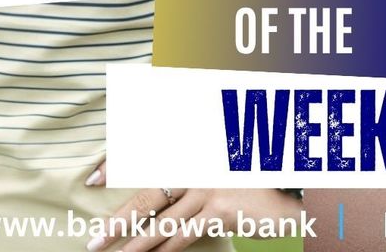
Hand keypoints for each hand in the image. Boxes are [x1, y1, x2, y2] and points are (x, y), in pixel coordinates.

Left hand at [84, 160, 301, 250]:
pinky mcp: (219, 209)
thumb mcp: (219, 164)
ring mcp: (208, 184)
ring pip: (162, 220)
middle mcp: (198, 160)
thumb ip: (191, 171)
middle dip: (119, 218)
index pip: (148, 152)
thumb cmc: (255, 176)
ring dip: (135, 245)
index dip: (118, 162)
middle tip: (94, 240)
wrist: (292, 187)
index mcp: (194, 145)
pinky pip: (184, 235)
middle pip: (149, 192)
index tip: (93, 177)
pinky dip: (164, 251)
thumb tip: (162, 187)